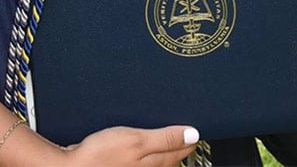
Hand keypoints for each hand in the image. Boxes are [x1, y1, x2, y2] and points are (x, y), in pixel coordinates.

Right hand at [64, 125, 199, 165]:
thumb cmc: (98, 157)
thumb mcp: (137, 142)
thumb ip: (165, 139)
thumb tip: (193, 135)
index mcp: (151, 165)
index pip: (177, 153)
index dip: (189, 141)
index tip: (198, 133)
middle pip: (165, 160)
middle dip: (177, 147)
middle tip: (187, 135)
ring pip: (150, 162)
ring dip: (159, 151)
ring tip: (166, 138)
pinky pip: (135, 161)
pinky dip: (141, 154)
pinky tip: (137, 146)